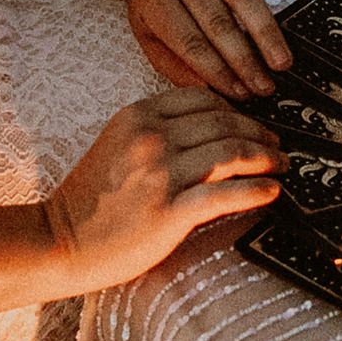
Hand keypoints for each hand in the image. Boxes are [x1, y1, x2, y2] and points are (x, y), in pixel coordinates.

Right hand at [43, 89, 283, 289]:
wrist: (61, 241)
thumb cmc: (92, 199)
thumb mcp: (117, 143)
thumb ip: (156, 129)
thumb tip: (210, 128)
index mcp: (138, 116)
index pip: (204, 99)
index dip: (237, 109)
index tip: (253, 124)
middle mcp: (151, 138)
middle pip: (224, 123)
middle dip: (259, 133)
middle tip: (277, 147)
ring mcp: (160, 174)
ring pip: (231, 152)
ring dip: (266, 158)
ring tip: (281, 167)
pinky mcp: (169, 212)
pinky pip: (226, 194)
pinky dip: (256, 191)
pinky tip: (273, 192)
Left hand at [127, 0, 303, 96]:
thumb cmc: (158, 12)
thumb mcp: (151, 41)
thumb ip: (179, 67)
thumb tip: (214, 92)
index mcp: (156, 1)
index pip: (190, 42)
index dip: (217, 71)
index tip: (240, 93)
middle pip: (219, 20)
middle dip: (244, 59)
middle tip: (264, 86)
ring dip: (266, 31)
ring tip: (281, 61)